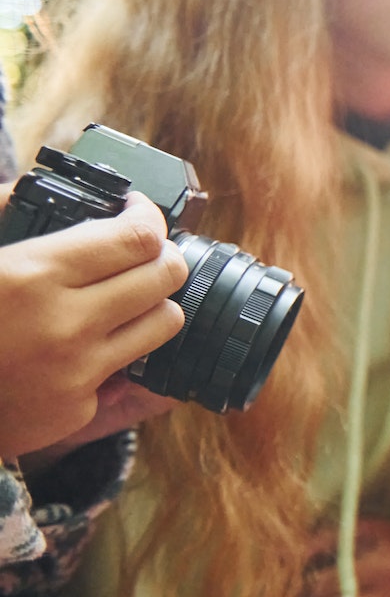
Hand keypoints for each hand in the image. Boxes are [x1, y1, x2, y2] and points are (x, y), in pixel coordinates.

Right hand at [0, 188, 187, 459]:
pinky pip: (127, 370)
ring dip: (152, 304)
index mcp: (31, 276)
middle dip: (161, 256)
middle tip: (144, 253)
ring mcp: (75, 372)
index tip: (139, 212)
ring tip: (126, 298)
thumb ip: (3, 212)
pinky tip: (88, 345)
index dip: (149, 217)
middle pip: (166, 276)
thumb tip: (35, 185)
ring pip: (165, 323)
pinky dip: (115, 354)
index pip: (137, 237)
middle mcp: (63, 324)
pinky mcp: (77, 410)